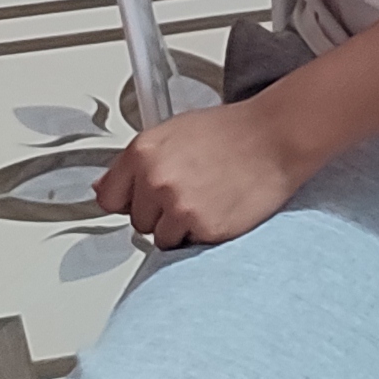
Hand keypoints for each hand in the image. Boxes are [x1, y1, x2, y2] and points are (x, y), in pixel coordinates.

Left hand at [97, 98, 316, 247]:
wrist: (275, 137)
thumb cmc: (233, 132)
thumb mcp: (174, 132)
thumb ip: (136, 163)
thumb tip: (103, 188)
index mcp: (143, 151)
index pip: (108, 198)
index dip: (129, 200)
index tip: (140, 201)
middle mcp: (156, 179)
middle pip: (137, 221)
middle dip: (159, 213)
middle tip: (191, 191)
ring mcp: (179, 206)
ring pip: (162, 238)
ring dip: (181, 227)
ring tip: (208, 198)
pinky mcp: (204, 228)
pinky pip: (190, 246)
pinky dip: (204, 234)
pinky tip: (221, 207)